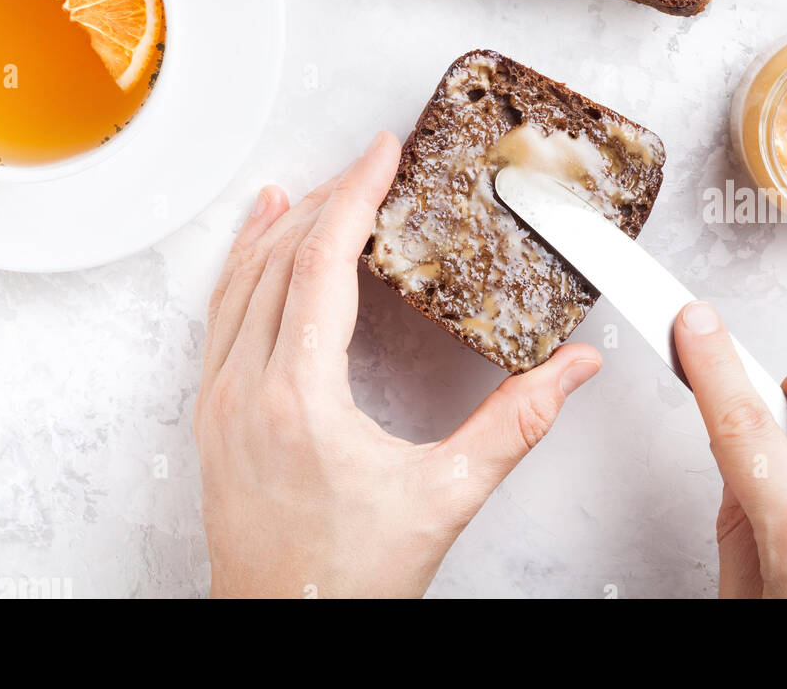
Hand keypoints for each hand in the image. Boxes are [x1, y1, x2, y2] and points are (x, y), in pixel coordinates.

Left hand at [194, 130, 601, 598]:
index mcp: (299, 395)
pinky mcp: (212, 414)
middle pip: (281, 259)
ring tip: (318, 186)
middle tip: (371, 164)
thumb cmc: (349, 581)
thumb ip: (516, 425)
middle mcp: (246, 387)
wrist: (280, 633)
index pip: (322, 263)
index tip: (382, 153)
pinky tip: (259, 244)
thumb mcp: (445, 498)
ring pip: (241, 281)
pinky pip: (220, 315)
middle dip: (329, 200)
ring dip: (283, 227)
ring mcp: (219, 399)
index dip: (356, 195)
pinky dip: (242, 266)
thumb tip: (574, 370)